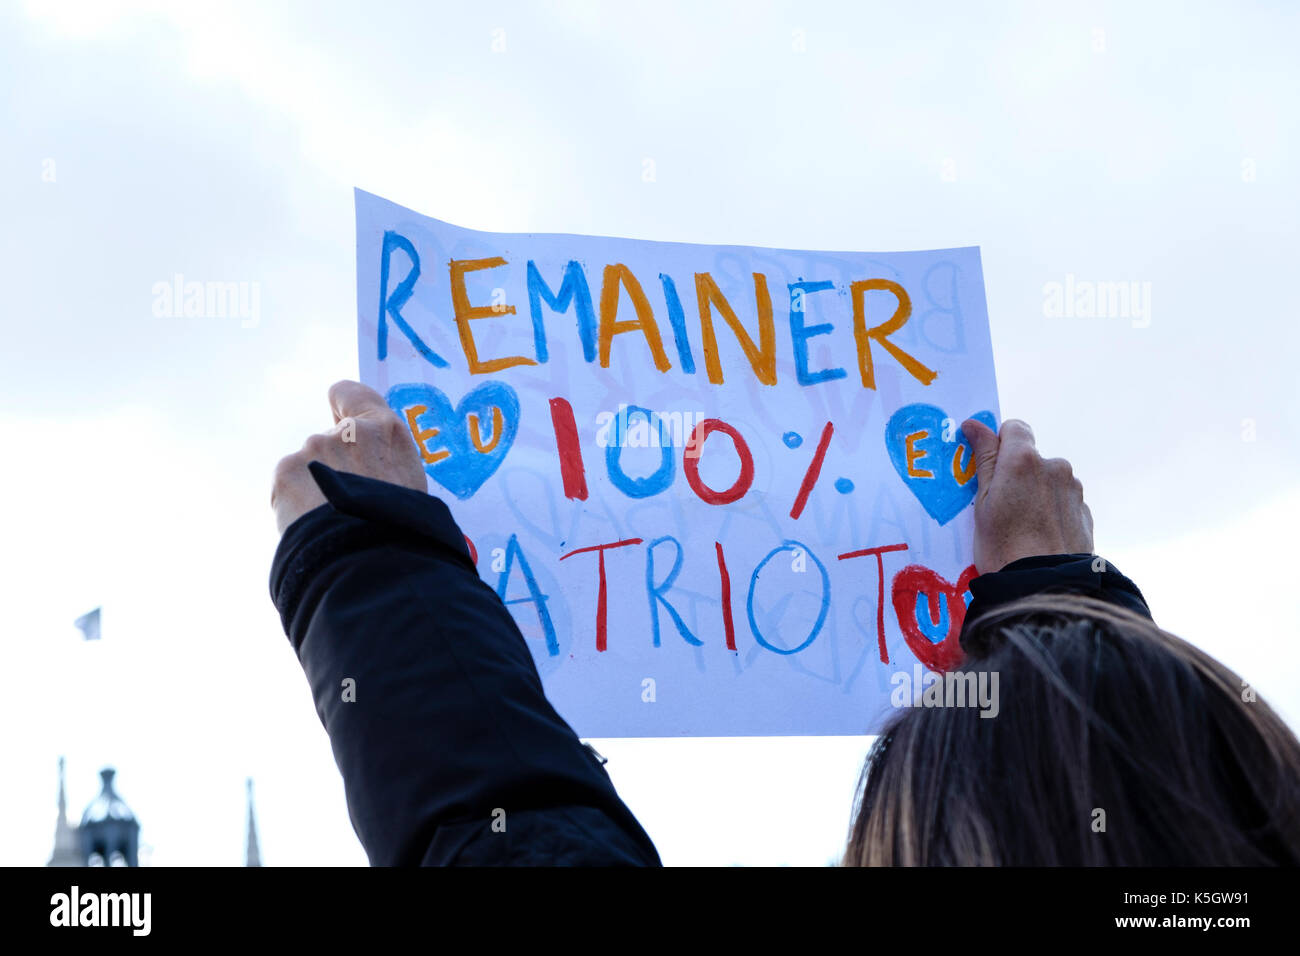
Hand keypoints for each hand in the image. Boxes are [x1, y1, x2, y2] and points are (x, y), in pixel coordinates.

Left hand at [271, 380, 427, 533]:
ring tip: (332, 520)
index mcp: (386, 430)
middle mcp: (348, 431)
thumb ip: (385, 462)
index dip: (341, 405)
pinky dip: (296, 504)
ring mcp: (314, 449)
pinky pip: (288, 486)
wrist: (368, 558)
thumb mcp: (410, 485)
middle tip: (347, 501)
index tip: (339, 417)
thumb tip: (369, 468)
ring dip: (316, 486)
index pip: (351, 394)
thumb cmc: (400, 527)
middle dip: (334, 465)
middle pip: (330, 440)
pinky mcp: (286, 472)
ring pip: (310, 466)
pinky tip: (313, 525)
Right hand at [960, 418, 1093, 574]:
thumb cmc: (1002, 545)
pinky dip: (1050, 512)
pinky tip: (1039, 536)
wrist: (1043, 586)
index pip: (1014, 428)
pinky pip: (1062, 502)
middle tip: (1000, 507)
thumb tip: (974, 424)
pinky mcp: (1085, 512)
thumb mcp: (981, 501)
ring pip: (1048, 481)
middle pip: (1031, 458)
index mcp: (1024, 459)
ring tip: (1021, 528)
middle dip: (1016, 474)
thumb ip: (983, 458)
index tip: (988, 465)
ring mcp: (1073, 489)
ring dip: (1035, 494)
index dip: (999, 443)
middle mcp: (1054, 466)